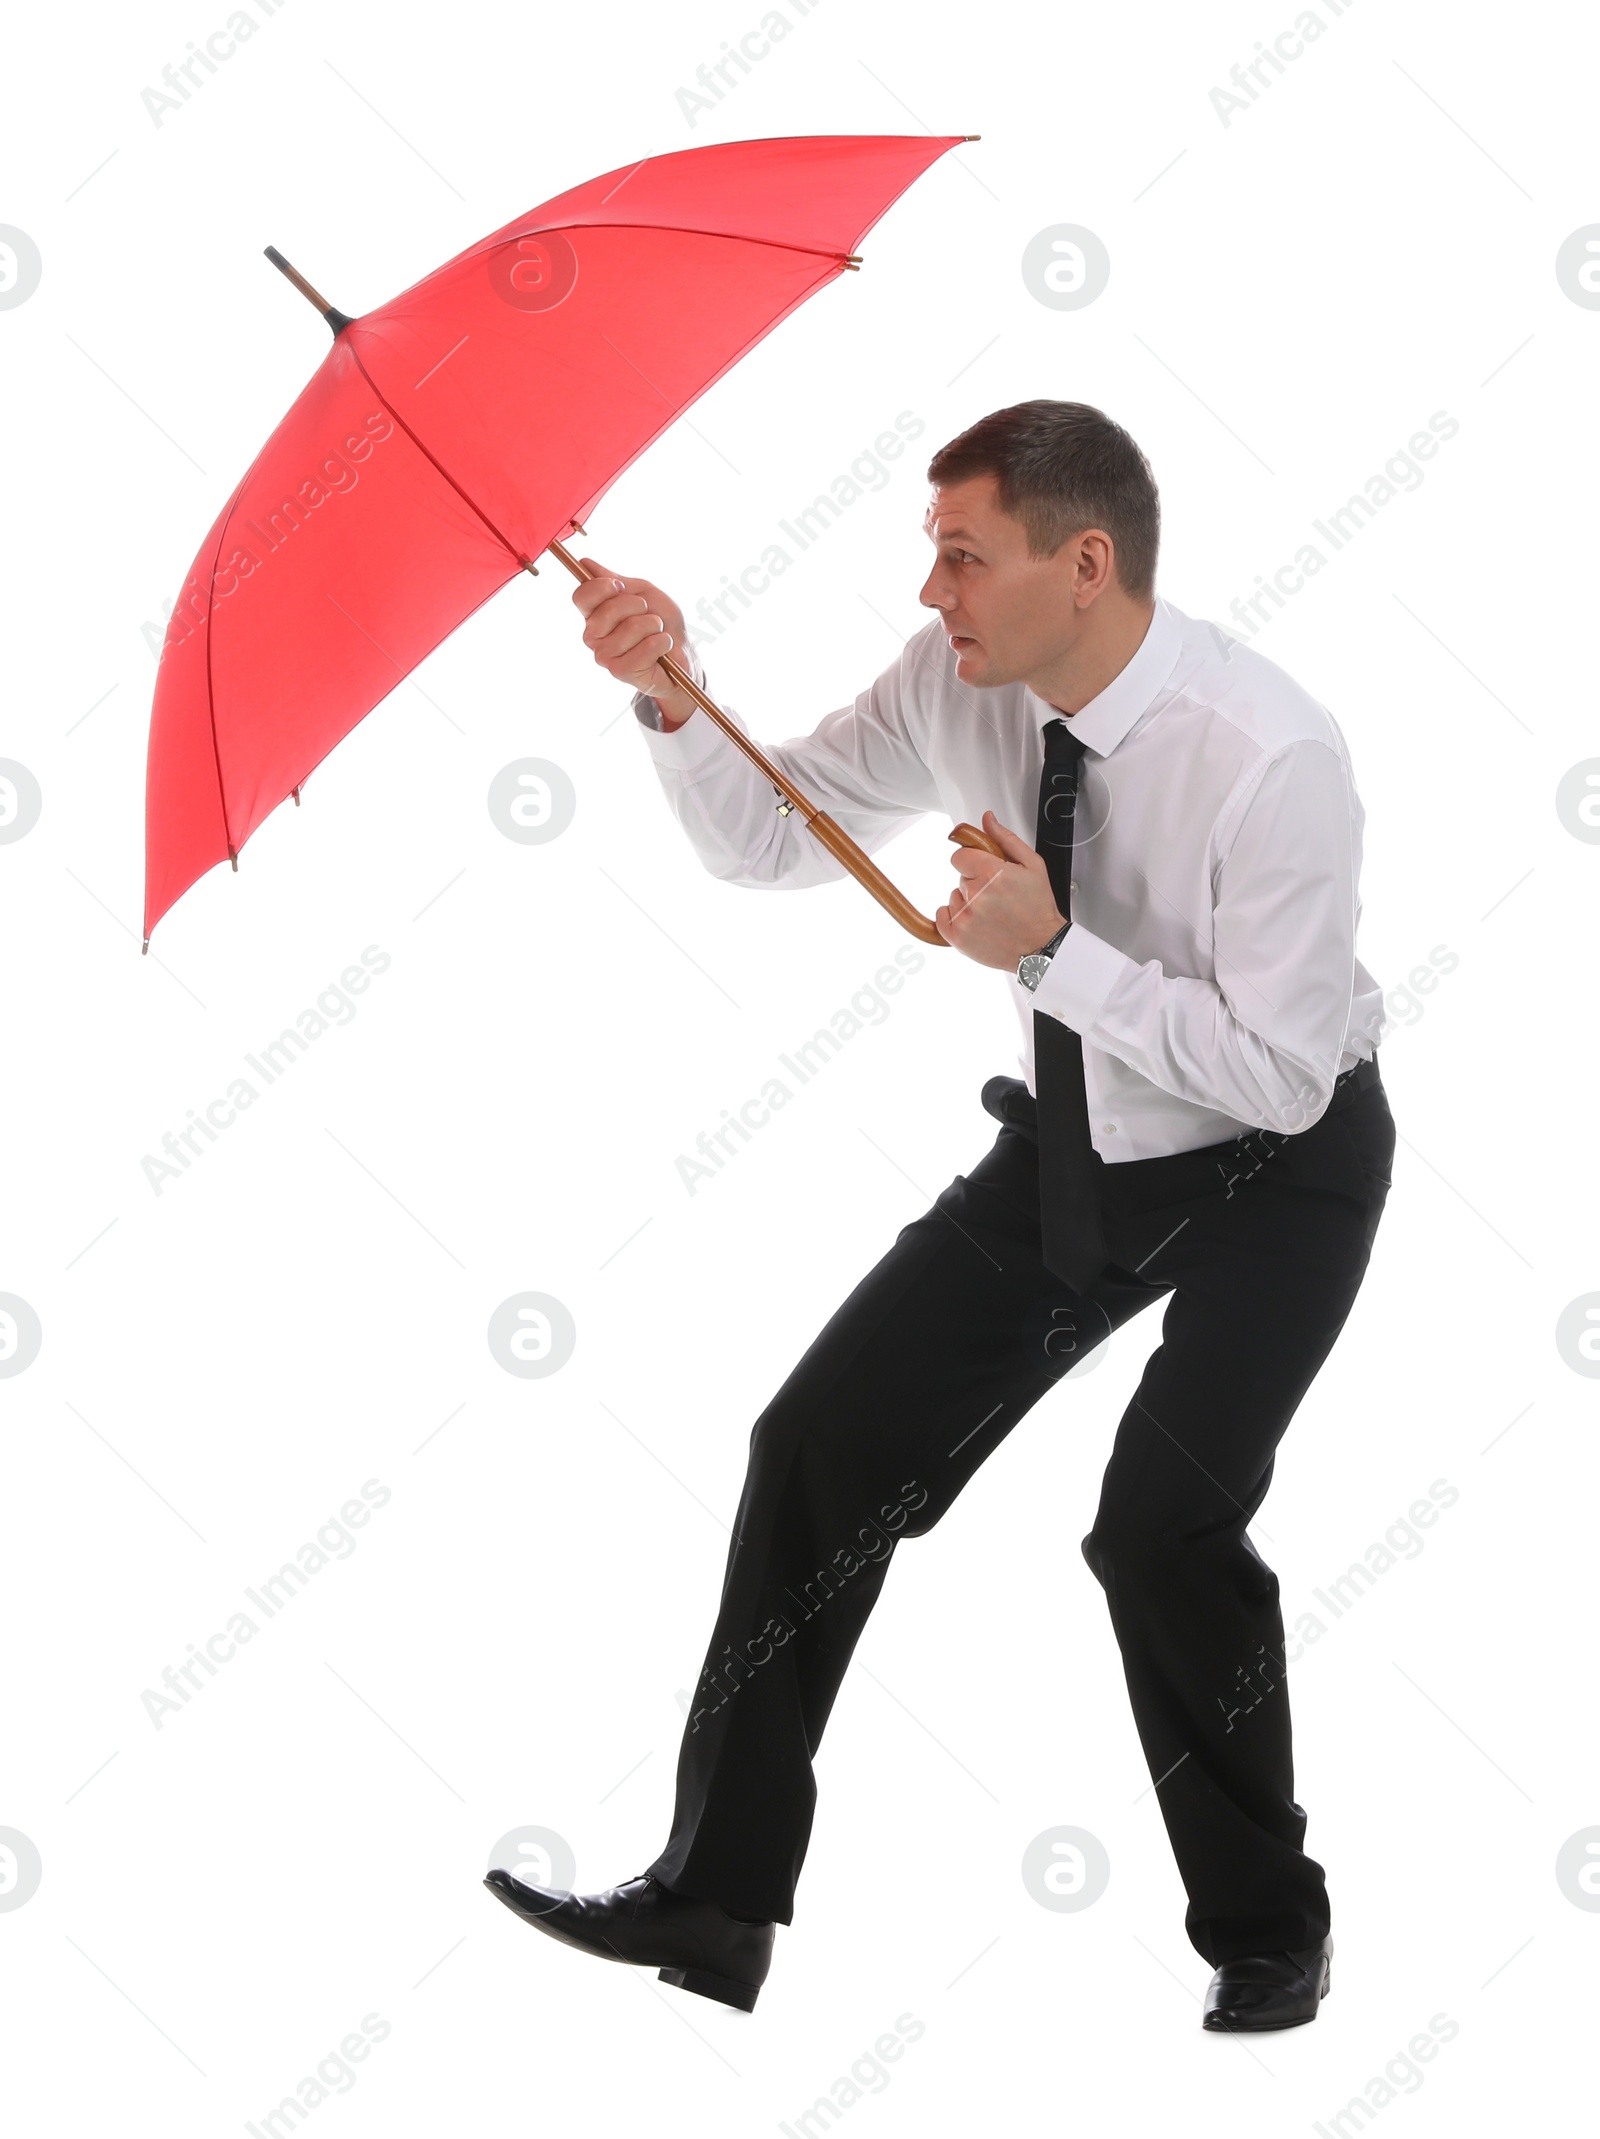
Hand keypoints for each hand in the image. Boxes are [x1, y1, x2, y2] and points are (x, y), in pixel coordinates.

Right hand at [570, 558, 696, 727]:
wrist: (681, 653)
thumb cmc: (661, 623)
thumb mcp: (641, 592)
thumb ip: (613, 579)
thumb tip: (585, 563)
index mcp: (594, 615)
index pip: (582, 596)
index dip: (601, 587)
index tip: (620, 586)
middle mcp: (594, 637)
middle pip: (607, 611)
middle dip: (637, 606)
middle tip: (648, 614)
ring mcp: (605, 656)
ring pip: (631, 628)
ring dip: (654, 625)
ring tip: (657, 632)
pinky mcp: (621, 672)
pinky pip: (645, 648)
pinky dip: (662, 643)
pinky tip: (662, 647)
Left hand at [935, 811, 1066, 969]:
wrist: (1041, 946)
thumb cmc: (1038, 907)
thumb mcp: (1032, 865)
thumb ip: (1005, 839)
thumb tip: (987, 820)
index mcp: (992, 873)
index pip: (960, 855)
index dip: (973, 861)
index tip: (984, 870)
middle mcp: (976, 894)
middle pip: (961, 878)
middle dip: (976, 883)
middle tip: (998, 896)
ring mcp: (965, 917)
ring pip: (953, 897)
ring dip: (968, 902)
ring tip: (992, 913)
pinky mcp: (957, 936)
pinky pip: (942, 916)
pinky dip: (954, 918)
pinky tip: (977, 921)